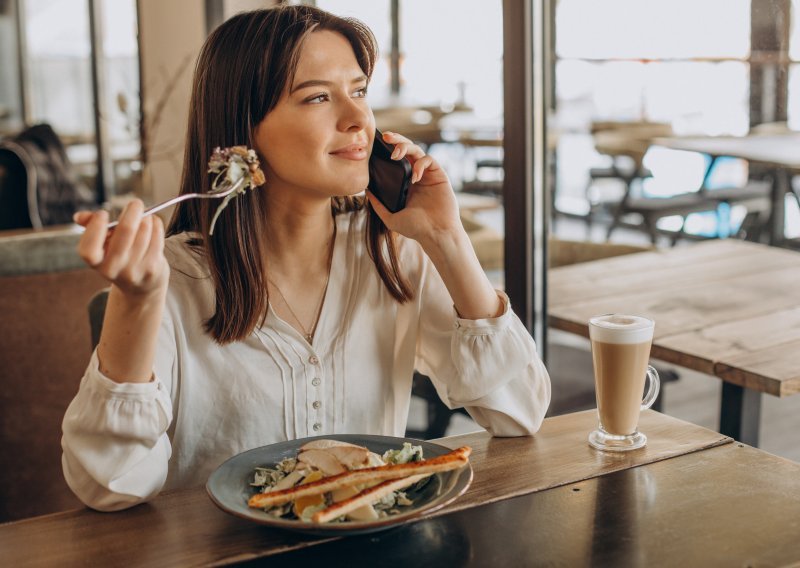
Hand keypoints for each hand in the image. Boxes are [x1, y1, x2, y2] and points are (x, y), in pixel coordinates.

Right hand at [75, 199, 168, 297]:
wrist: (141, 285)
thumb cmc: (118, 255)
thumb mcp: (102, 245)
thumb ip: (91, 227)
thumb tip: (79, 216)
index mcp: (96, 262)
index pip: (89, 249)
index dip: (95, 227)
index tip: (103, 213)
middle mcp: (114, 269)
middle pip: (126, 231)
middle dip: (133, 211)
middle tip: (135, 203)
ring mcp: (134, 269)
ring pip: (145, 230)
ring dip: (146, 217)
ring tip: (145, 216)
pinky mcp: (152, 268)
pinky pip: (157, 236)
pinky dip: (156, 225)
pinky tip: (153, 224)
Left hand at [366, 131, 462, 248]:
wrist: (436, 234)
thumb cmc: (416, 229)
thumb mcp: (390, 218)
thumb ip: (378, 205)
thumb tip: (365, 191)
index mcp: (405, 183)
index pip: (396, 160)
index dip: (388, 150)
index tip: (376, 144)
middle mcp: (416, 176)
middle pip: (406, 150)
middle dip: (397, 140)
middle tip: (386, 137)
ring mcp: (428, 174)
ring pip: (417, 150)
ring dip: (406, 147)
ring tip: (396, 154)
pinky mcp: (439, 175)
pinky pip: (429, 160)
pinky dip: (420, 163)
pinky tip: (415, 176)